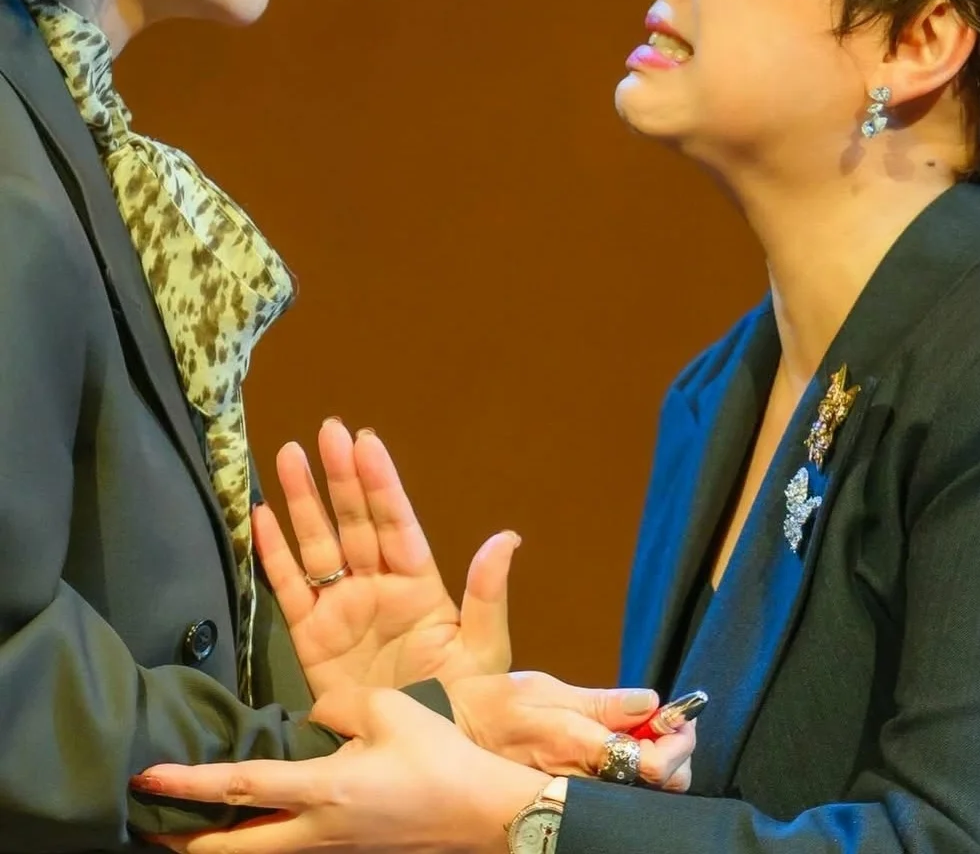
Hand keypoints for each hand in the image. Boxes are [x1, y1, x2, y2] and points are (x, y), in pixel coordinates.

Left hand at [134, 686, 543, 853]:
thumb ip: (339, 706)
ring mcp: (334, 850)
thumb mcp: (389, 709)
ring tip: (194, 829)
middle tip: (150, 827)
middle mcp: (319, 832)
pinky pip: (293, 851)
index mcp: (325, 791)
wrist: (482, 812)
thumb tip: (313, 719)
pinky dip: (262, 842)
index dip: (190, 783)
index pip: (242, 786)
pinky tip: (262, 825)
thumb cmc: (438, 756)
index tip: (148, 778)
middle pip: (235, 850)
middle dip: (187, 841)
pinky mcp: (351, 852)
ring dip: (222, 844)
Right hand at [256, 421, 518, 695]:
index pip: (396, 522)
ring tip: (286, 455)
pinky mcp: (311, 638)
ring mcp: (342, 609)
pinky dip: (274, 553)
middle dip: (339, 476)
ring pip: (318, 544)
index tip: (365, 441)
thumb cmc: (463, 705)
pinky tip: (261, 515)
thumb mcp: (484, 652)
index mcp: (419, 584)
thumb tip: (507, 538)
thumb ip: (487, 596)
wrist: (421, 761)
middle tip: (325, 430)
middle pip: (354, 521)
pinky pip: (289, 588)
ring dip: (302, 500)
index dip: (380, 483)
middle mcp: (377, 586)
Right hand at [447, 671, 694, 792]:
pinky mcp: (557, 816)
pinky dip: (625, 781)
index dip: (677, 744)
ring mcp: (569, 808)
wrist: (444, 744)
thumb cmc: (490, 708)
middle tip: (670, 727)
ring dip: (652, 768)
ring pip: (636, 800)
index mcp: (575, 748)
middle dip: (673, 758)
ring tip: (646, 737)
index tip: (682, 721)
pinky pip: (608, 804)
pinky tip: (618, 758)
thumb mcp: (544, 690)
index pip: (652, 766)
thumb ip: (602, 703)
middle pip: (655, 792)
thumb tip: (651, 701)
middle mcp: (577, 787)